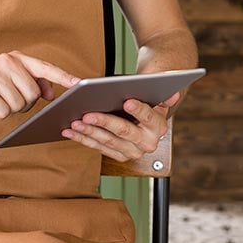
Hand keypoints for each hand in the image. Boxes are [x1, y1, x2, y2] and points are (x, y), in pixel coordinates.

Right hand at [0, 51, 78, 120]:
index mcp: (15, 58)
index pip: (45, 68)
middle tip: (9, 99)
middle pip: (33, 94)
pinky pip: (2, 112)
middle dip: (24, 104)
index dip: (63, 76)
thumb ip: (29, 81)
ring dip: (8, 109)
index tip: (79, 84)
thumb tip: (50, 93)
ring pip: (18, 105)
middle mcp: (6, 62)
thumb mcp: (7, 77)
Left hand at [61, 90, 180, 161]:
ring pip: (108, 142)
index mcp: (159, 126)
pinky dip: (83, 139)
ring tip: (74, 122)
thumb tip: (174, 86)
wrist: (145, 111)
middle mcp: (148, 143)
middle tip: (87, 114)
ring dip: (89, 132)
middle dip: (105, 122)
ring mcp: (133, 151)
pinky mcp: (118, 155)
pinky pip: (98, 147)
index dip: (138, 109)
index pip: (148, 117)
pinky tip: (69, 130)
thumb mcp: (154, 88)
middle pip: (124, 132)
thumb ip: (162, 87)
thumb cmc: (145, 94)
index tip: (127, 101)